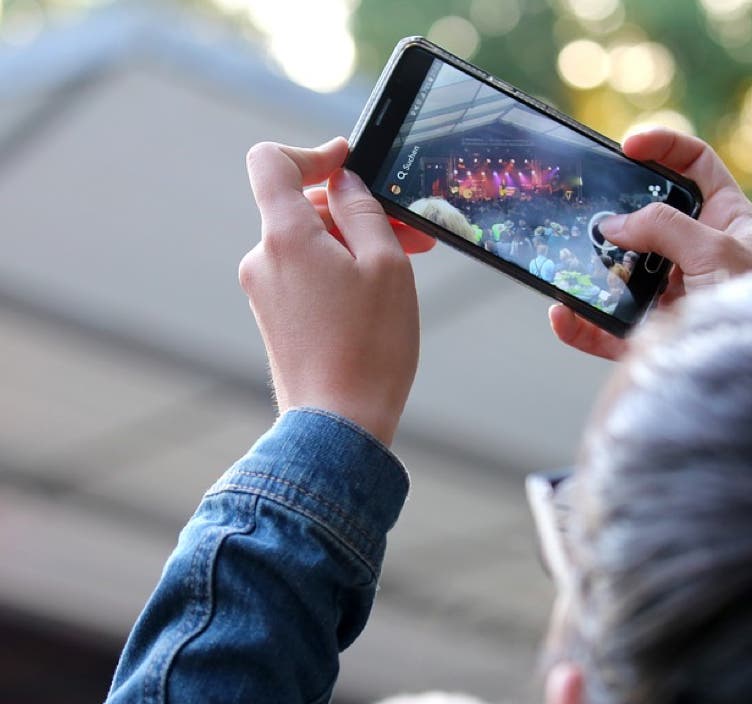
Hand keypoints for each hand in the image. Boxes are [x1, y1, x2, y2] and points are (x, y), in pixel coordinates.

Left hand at [239, 137, 418, 444]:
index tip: (347, 162)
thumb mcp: (385, 265)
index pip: (271, 162)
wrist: (339, 425)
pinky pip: (305, 276)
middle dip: (355, 210)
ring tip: (405, 265)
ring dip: (354, 244)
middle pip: (302, 207)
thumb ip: (363, 210)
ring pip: (310, 245)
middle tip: (410, 230)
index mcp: (285, 236)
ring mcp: (264, 292)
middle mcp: (264, 259)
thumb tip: (344, 182)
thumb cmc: (369, 347)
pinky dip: (339, 272)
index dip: (312, 153)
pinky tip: (377, 294)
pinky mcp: (275, 319)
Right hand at [550, 129, 751, 359]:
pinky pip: (608, 327)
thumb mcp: (718, 249)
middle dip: (616, 215)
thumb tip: (613, 226)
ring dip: (593, 271)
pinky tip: (562, 315)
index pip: (695, 167)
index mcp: (728, 220)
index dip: (664, 147)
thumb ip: (664, 227)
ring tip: (567, 266)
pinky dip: (581, 324)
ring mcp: (674, 296)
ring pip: (622, 275)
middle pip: (647, 221)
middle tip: (585, 209)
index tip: (627, 147)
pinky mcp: (654, 337)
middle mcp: (698, 254)